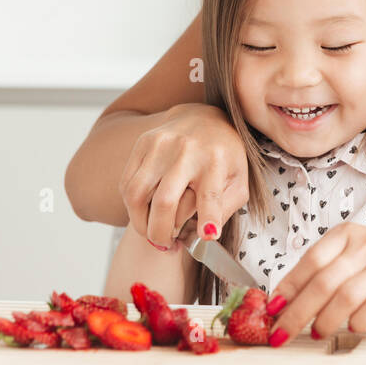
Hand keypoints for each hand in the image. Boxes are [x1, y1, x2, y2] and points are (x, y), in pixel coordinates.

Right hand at [119, 103, 248, 249]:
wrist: (205, 118)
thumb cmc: (224, 157)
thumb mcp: (238, 181)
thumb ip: (225, 209)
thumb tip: (204, 236)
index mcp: (216, 160)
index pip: (210, 194)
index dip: (208, 218)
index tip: (207, 236)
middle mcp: (187, 150)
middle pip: (165, 202)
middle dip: (160, 233)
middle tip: (165, 245)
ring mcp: (161, 144)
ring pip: (137, 195)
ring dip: (140, 222)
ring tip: (151, 231)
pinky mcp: (143, 143)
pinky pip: (126, 183)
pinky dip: (132, 205)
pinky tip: (145, 210)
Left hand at [265, 224, 365, 342]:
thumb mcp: (356, 254)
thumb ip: (326, 270)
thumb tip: (287, 299)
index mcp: (348, 234)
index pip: (310, 261)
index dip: (288, 288)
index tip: (272, 309)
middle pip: (323, 282)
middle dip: (297, 312)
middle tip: (283, 332)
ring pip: (344, 296)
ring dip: (325, 320)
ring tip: (316, 332)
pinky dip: (357, 323)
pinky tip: (352, 328)